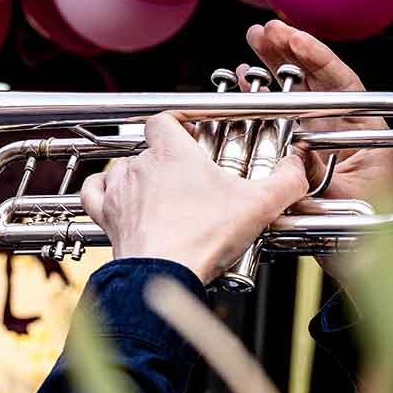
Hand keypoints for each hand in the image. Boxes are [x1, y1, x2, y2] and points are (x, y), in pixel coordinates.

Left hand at [81, 113, 308, 284]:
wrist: (163, 274)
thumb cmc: (204, 238)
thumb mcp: (259, 206)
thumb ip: (286, 181)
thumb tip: (299, 166)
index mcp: (172, 151)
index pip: (165, 118)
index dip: (179, 124)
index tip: (194, 137)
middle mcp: (141, 164)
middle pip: (149, 147)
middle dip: (168, 160)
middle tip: (190, 180)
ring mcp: (119, 189)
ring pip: (123, 168)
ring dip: (139, 177)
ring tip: (161, 194)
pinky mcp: (106, 215)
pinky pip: (93, 192)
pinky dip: (103, 192)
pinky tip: (116, 197)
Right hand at [245, 20, 392, 284]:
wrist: (359, 263)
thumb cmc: (363, 235)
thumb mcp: (339, 203)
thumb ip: (318, 176)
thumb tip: (294, 151)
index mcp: (368, 133)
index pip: (345, 83)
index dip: (318, 58)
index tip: (293, 40)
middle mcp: (346, 128)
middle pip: (318, 81)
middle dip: (289, 53)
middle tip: (263, 32)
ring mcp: (324, 138)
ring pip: (298, 94)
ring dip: (274, 69)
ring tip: (251, 46)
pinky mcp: (305, 151)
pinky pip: (284, 117)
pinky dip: (265, 99)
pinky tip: (245, 82)